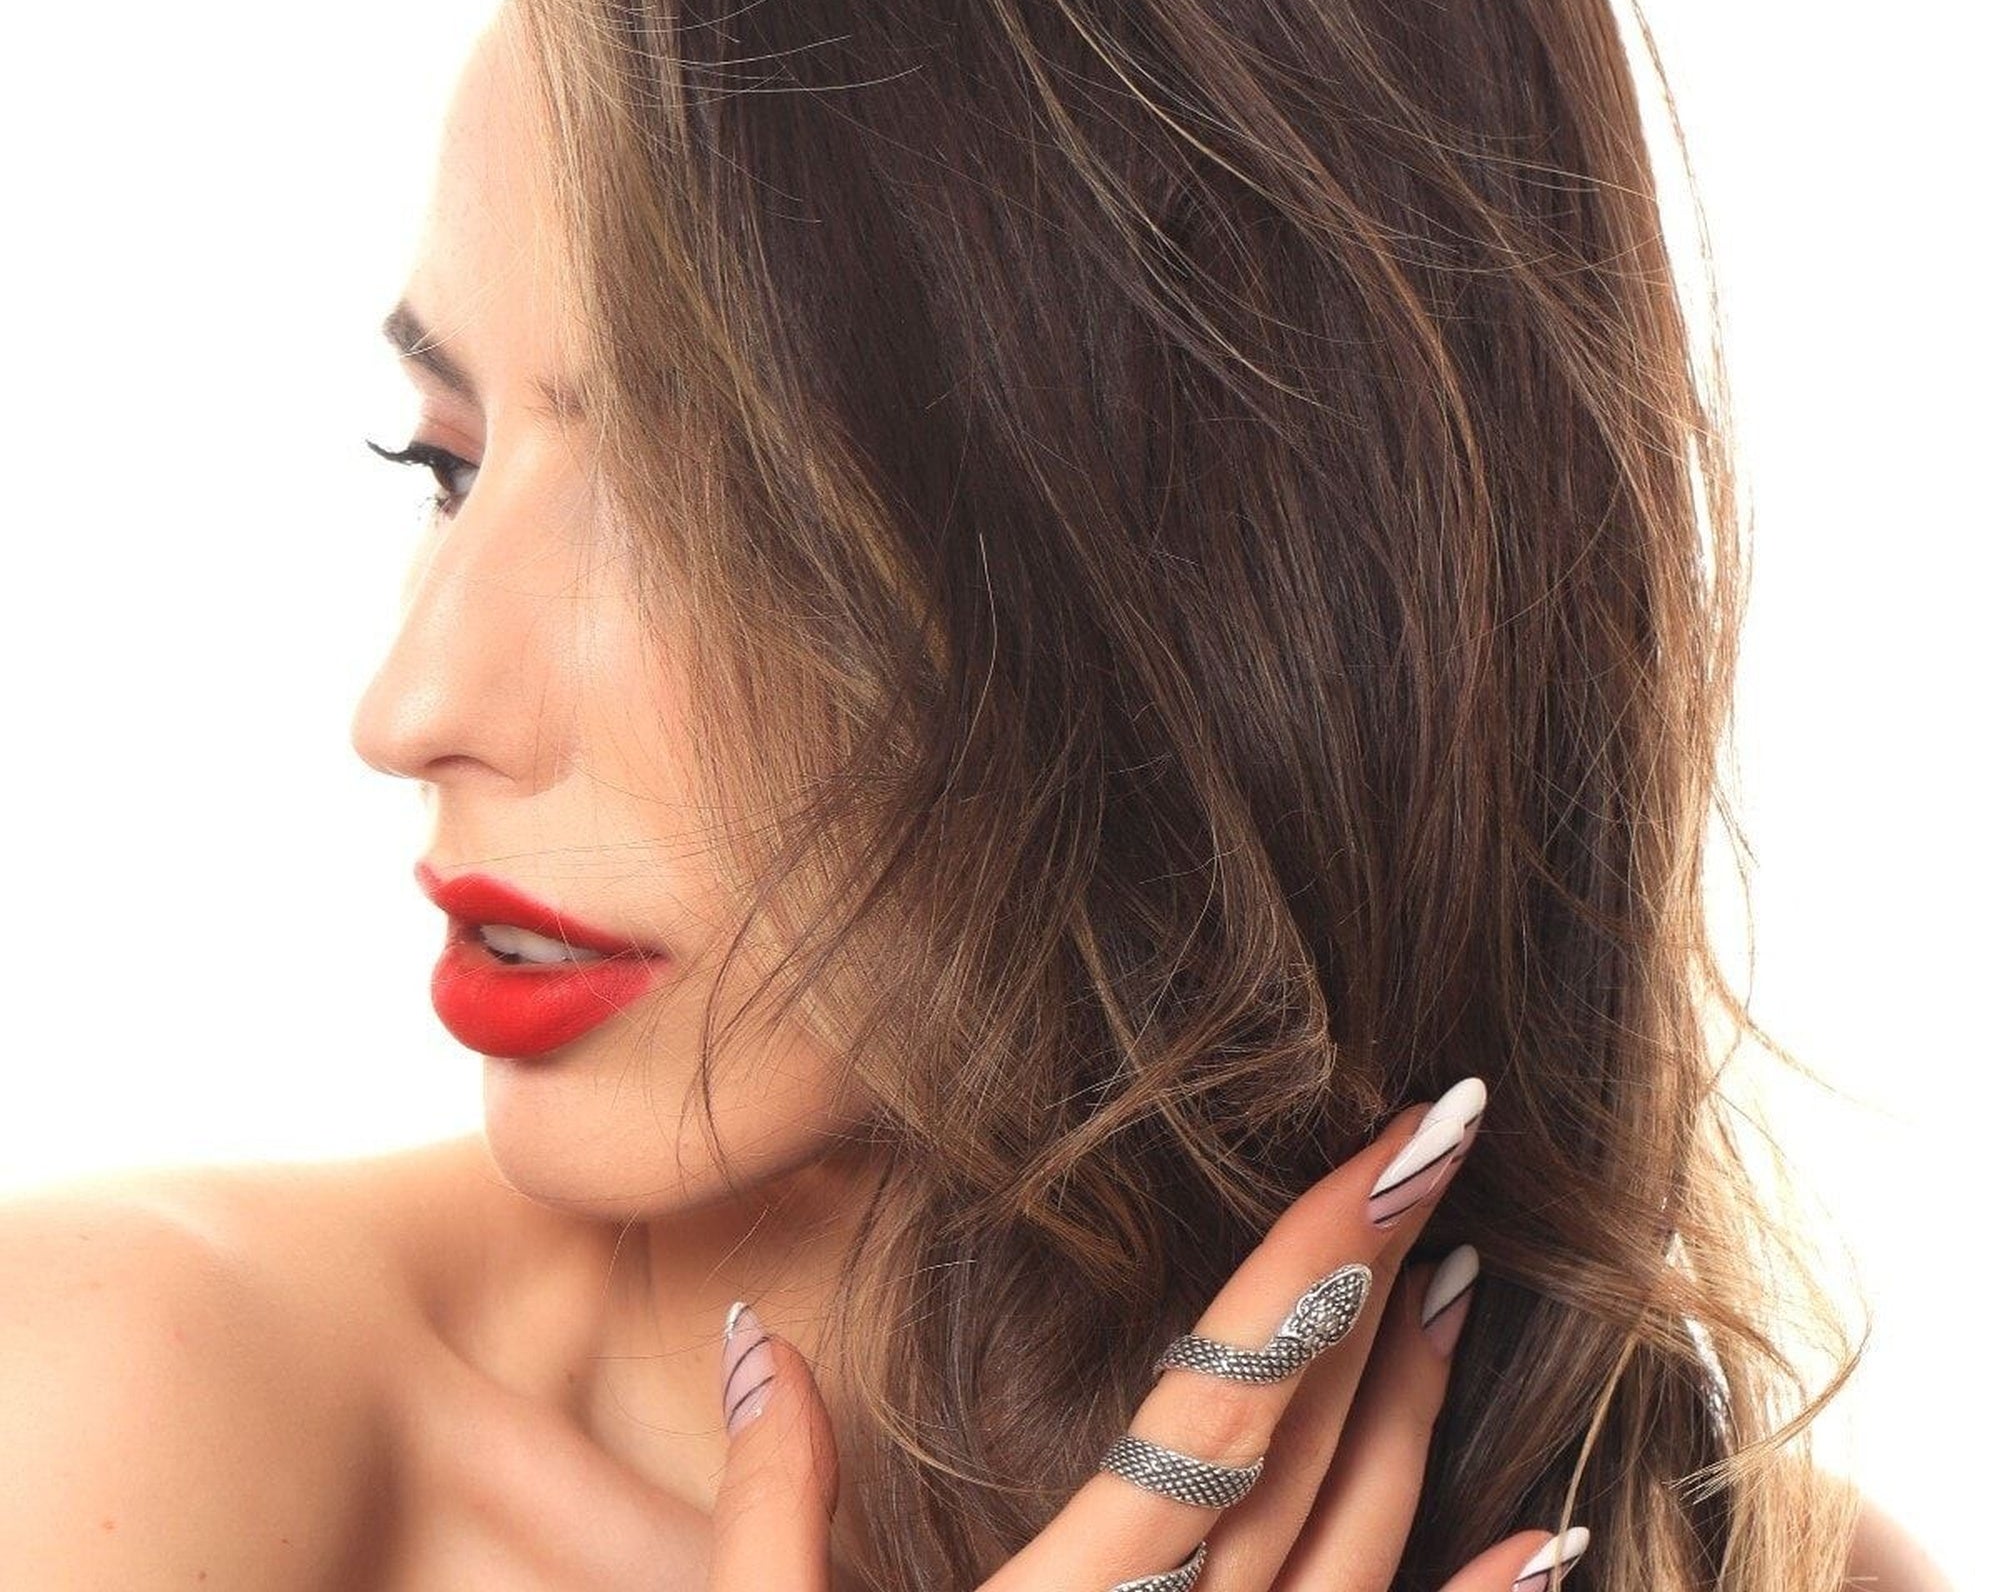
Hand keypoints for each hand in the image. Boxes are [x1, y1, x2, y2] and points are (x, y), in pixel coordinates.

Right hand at [708, 1076, 1589, 1591]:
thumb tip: (759, 1332)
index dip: (1314, 1258)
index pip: (1219, 1392)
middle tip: (1447, 1142)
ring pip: (1359, 1545)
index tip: (1396, 1140)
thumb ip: (766, 1504)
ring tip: (1466, 1280)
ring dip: (1420, 1408)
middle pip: (1305, 1442)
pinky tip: (1550, 1534)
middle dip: (1384, 1284)